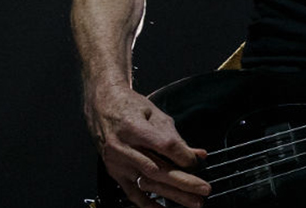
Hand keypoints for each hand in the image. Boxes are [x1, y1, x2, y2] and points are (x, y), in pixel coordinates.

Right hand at [87, 85, 209, 207]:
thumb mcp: (155, 115)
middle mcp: (123, 147)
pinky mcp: (114, 172)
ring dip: (172, 195)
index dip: (184, 156)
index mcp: (134, 127)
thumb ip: (175, 137)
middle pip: (157, 169)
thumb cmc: (129, 106)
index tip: (198, 162)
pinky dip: (147, 203)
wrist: (101, 106)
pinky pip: (131, 192)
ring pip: (148, 182)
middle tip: (204, 190)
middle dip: (184, 182)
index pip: (165, 146)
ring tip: (193, 202)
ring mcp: (117, 162)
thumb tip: (198, 155)